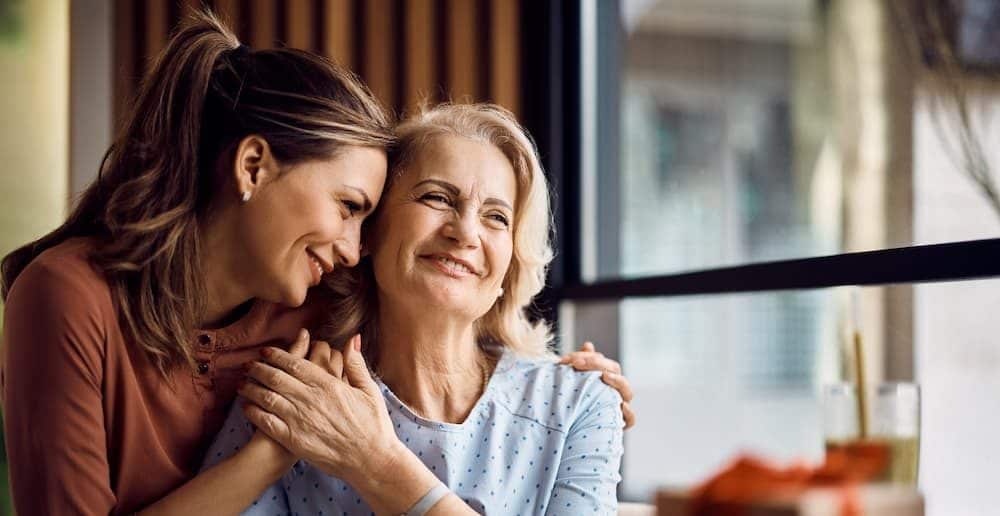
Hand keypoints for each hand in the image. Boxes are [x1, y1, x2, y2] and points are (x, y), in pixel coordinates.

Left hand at [238, 332, 401, 483]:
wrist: (371, 460)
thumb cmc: (374, 425)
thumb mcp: (370, 390)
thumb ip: (356, 364)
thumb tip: (352, 339)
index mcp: (328, 384)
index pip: (295, 364)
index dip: (277, 355)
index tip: (266, 351)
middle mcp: (310, 399)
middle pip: (276, 378)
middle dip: (258, 368)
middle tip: (248, 364)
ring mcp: (300, 420)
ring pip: (267, 397)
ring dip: (251, 388)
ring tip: (242, 383)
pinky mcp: (294, 440)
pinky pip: (267, 422)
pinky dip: (253, 412)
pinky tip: (246, 407)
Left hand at [558, 341, 635, 428]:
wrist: (570, 432)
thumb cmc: (574, 403)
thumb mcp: (575, 382)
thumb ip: (582, 363)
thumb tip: (589, 345)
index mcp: (606, 378)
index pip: (603, 362)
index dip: (588, 357)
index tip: (569, 359)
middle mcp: (615, 390)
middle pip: (615, 371)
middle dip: (596, 364)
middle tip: (577, 364)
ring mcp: (619, 406)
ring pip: (627, 391)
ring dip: (617, 381)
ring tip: (605, 376)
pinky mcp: (619, 424)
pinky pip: (631, 419)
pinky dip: (628, 412)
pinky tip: (620, 405)